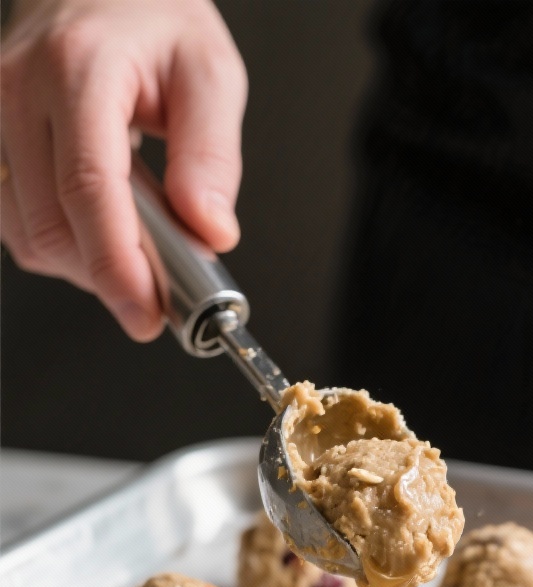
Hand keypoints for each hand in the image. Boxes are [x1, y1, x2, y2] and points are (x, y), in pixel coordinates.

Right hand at [1, 0, 247, 338]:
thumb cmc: (152, 22)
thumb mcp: (209, 74)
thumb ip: (212, 156)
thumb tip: (210, 232)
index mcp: (79, 67)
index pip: (87, 188)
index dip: (117, 265)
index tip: (146, 312)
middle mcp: (18, 88)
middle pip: (51, 226)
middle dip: (109, 274)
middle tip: (160, 283)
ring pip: (26, 236)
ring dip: (84, 264)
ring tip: (132, 240)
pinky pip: (11, 223)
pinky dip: (58, 244)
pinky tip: (94, 225)